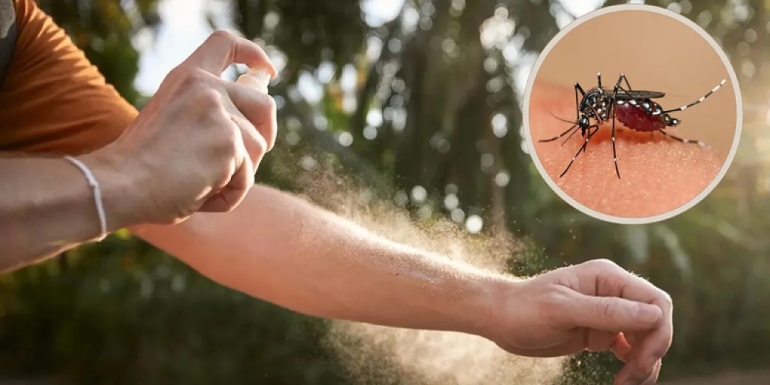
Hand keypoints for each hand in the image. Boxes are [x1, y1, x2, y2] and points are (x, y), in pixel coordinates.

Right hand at [89, 31, 277, 225]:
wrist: (120, 183)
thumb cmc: (140, 165)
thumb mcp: (172, 122)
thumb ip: (204, 114)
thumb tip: (252, 128)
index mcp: (187, 77)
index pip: (225, 43)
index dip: (254, 55)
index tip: (266, 71)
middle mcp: (206, 88)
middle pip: (264, 105)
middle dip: (267, 133)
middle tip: (250, 157)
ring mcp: (221, 113)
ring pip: (257, 149)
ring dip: (237, 175)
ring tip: (199, 183)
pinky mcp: (230, 142)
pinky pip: (246, 178)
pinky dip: (228, 195)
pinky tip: (198, 194)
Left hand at [488, 259, 672, 384]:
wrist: (500, 319)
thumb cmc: (524, 309)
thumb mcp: (562, 310)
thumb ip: (606, 312)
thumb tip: (654, 316)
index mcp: (608, 277)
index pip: (656, 301)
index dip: (659, 332)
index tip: (642, 360)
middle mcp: (613, 292)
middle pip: (656, 321)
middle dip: (652, 352)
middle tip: (633, 378)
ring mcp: (608, 312)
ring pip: (646, 338)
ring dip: (645, 363)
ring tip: (626, 384)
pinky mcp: (600, 332)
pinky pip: (631, 348)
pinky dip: (634, 365)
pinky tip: (623, 379)